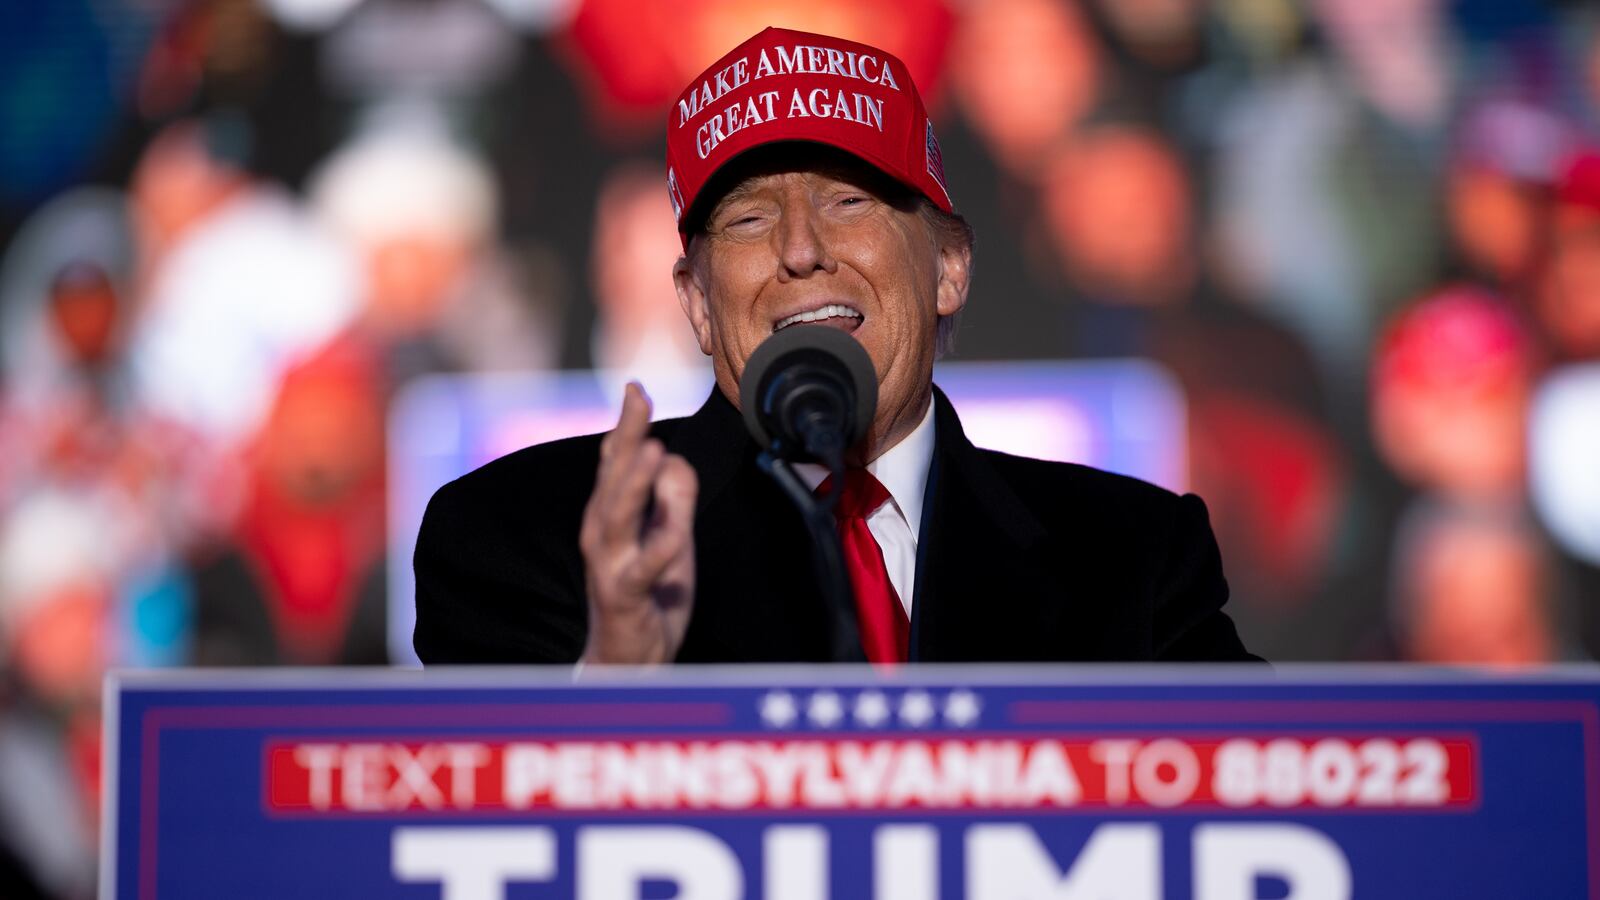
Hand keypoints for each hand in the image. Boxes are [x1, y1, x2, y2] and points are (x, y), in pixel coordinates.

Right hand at [578, 383, 698, 664]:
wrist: (628, 659)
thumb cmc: (647, 594)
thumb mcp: (669, 537)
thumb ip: (671, 497)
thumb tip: (673, 458)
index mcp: (611, 513)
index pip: (615, 460)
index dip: (626, 423)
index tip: (636, 386)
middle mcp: (602, 532)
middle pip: (612, 476)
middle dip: (625, 436)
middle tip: (637, 397)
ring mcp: (609, 563)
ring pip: (617, 516)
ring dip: (633, 482)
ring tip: (653, 450)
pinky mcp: (624, 594)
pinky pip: (642, 568)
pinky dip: (658, 548)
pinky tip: (676, 533)